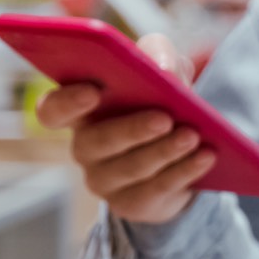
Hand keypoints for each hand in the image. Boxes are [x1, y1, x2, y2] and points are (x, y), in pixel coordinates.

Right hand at [36, 33, 214, 225]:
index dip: (67, 102)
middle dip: (132, 129)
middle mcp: (85, 148)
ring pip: (131, 168)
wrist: (183, 153)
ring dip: (164, 151)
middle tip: (165, 117)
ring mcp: (105, 181)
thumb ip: (159, 54)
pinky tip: (206, 157)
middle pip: (97, 142)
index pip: (52, 110)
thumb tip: (164, 69)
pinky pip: (156, 190)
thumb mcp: (162, 69)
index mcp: (80, 111)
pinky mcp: (131, 205)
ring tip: (193, 136)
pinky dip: (184, 172)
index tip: (93, 91)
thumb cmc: (159, 100)